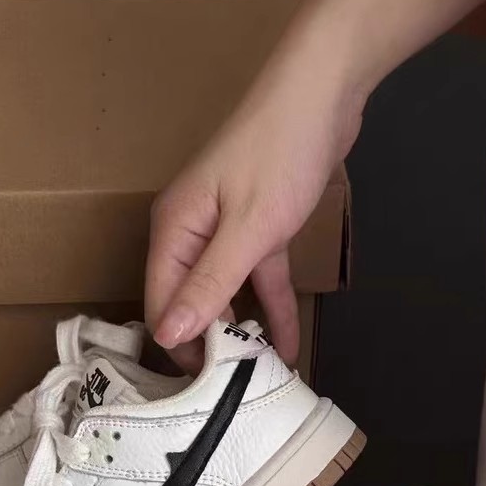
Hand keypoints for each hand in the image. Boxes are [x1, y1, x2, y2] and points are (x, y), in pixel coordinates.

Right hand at [145, 68, 363, 369]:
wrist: (324, 91)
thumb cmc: (279, 153)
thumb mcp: (246, 230)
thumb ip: (208, 284)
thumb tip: (167, 336)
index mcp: (174, 230)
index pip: (162, 303)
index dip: (179, 346)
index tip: (202, 390)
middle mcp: (190, 232)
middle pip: (189, 302)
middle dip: (207, 345)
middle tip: (232, 394)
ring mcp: (224, 230)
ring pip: (224, 294)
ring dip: (241, 332)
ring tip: (258, 381)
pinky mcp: (258, 227)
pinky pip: (258, 279)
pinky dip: (270, 309)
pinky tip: (285, 346)